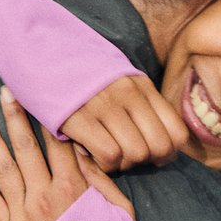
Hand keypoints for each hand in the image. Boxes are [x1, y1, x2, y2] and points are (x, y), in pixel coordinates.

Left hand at [0, 86, 134, 220]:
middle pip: (25, 148)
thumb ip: (100, 179)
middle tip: (5, 90)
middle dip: (14, 116)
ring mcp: (24, 218)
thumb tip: (80, 150)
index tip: (39, 94)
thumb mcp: (120, 211)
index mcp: (74, 190)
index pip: (57, 142)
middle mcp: (45, 199)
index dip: (46, 116)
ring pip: (2, 169)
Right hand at [59, 75, 187, 171]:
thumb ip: (145, 106)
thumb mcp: (122, 83)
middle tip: (129, 157)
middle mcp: (129, 94)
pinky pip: (109, 155)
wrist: (43, 56)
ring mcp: (105, 105)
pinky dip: (105, 164)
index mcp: (143, 87)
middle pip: (159, 146)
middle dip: (147, 160)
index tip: (154, 155)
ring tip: (110, 154)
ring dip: (124, 163)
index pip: (177, 131)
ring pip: (136, 153)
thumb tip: (167, 146)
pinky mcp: (80, 118)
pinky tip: (94, 155)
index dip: (169, 152)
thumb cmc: (86, 81)